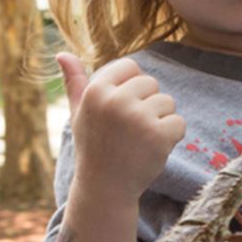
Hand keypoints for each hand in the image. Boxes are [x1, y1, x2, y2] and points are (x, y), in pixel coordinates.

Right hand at [58, 52, 186, 200]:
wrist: (105, 188)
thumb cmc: (93, 146)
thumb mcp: (79, 113)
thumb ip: (74, 82)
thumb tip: (62, 53)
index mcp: (96, 91)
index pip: (131, 67)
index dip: (131, 87)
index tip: (121, 110)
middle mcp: (115, 101)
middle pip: (151, 83)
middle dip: (147, 104)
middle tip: (129, 130)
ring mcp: (137, 118)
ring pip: (168, 102)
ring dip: (160, 120)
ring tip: (139, 140)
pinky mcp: (158, 135)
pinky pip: (178, 123)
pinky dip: (172, 136)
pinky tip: (152, 150)